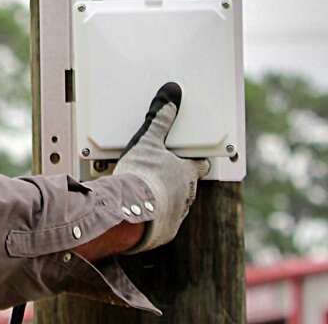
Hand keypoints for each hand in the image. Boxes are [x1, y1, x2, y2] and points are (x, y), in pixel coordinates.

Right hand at [112, 83, 208, 252]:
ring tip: (151, 193)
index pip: (199, 165)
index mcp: (186, 173)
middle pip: (188, 185)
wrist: (129, 212)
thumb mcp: (148, 140)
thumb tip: (171, 95)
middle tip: (164, 173)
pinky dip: (156, 216)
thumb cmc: (142, 177)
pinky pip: (163, 222)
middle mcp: (186, 195)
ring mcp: (177, 215)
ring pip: (177, 204)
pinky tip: (144, 212)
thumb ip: (160, 118)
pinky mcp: (164, 232)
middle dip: (178, 180)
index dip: (196, 159)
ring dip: (167, 199)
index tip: (195, 156)